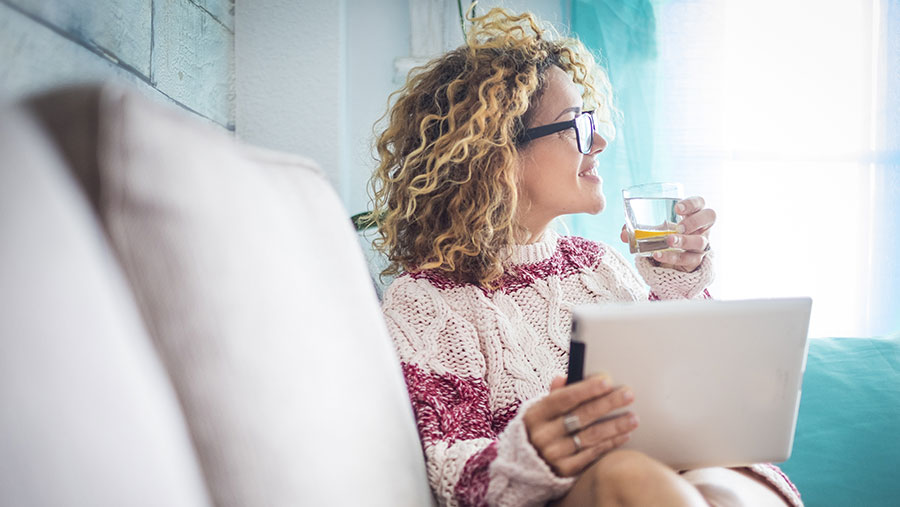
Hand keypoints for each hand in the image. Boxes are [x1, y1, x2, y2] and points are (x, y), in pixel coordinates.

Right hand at [523, 375, 637, 476]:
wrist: (527, 465)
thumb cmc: (541, 429)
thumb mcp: (541, 411)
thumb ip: (555, 395)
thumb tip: (564, 378)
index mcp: (535, 415)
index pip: (564, 398)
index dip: (586, 389)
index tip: (607, 381)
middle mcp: (542, 435)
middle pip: (581, 416)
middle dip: (607, 404)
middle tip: (629, 395)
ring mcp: (553, 454)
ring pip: (590, 436)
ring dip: (615, 426)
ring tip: (633, 417)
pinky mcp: (564, 470)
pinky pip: (592, 454)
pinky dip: (610, 444)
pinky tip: (624, 435)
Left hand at [620, 196, 715, 272]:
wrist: (672, 259)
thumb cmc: (665, 236)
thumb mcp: (655, 229)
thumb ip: (638, 228)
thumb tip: (623, 233)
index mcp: (693, 213)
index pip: (700, 202)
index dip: (692, 203)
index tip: (676, 208)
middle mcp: (702, 227)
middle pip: (710, 217)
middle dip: (695, 220)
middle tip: (679, 225)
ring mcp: (701, 244)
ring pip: (701, 242)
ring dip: (684, 241)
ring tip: (669, 241)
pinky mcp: (695, 260)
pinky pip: (688, 259)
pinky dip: (671, 257)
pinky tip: (658, 254)